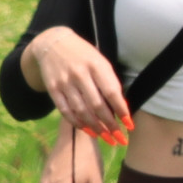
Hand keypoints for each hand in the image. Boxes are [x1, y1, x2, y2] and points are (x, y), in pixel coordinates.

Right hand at [21, 27, 130, 143]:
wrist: (53, 43)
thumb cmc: (83, 55)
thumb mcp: (100, 61)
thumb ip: (109, 82)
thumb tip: (121, 107)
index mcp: (96, 65)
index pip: (112, 92)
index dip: (121, 110)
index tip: (129, 125)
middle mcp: (80, 74)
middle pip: (96, 105)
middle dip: (110, 125)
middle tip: (119, 138)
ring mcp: (64, 82)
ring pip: (81, 111)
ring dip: (95, 128)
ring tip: (106, 137)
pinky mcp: (53, 89)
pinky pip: (65, 111)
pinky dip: (77, 123)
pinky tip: (87, 130)